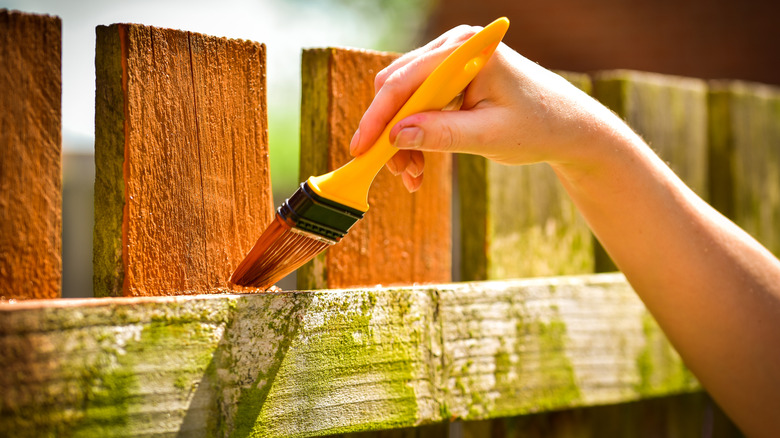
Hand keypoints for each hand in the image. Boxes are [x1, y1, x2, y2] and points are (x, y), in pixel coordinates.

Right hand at [349, 24, 614, 191]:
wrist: (568, 127)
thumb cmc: (539, 127)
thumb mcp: (490, 137)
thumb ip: (443, 135)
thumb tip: (396, 137)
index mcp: (468, 51)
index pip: (407, 80)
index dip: (379, 117)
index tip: (361, 149)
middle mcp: (455, 48)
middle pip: (398, 87)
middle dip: (390, 132)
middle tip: (396, 171)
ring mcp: (452, 62)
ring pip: (404, 100)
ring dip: (402, 139)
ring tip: (413, 176)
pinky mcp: (452, 80)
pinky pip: (418, 106)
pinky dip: (415, 136)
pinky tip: (419, 165)